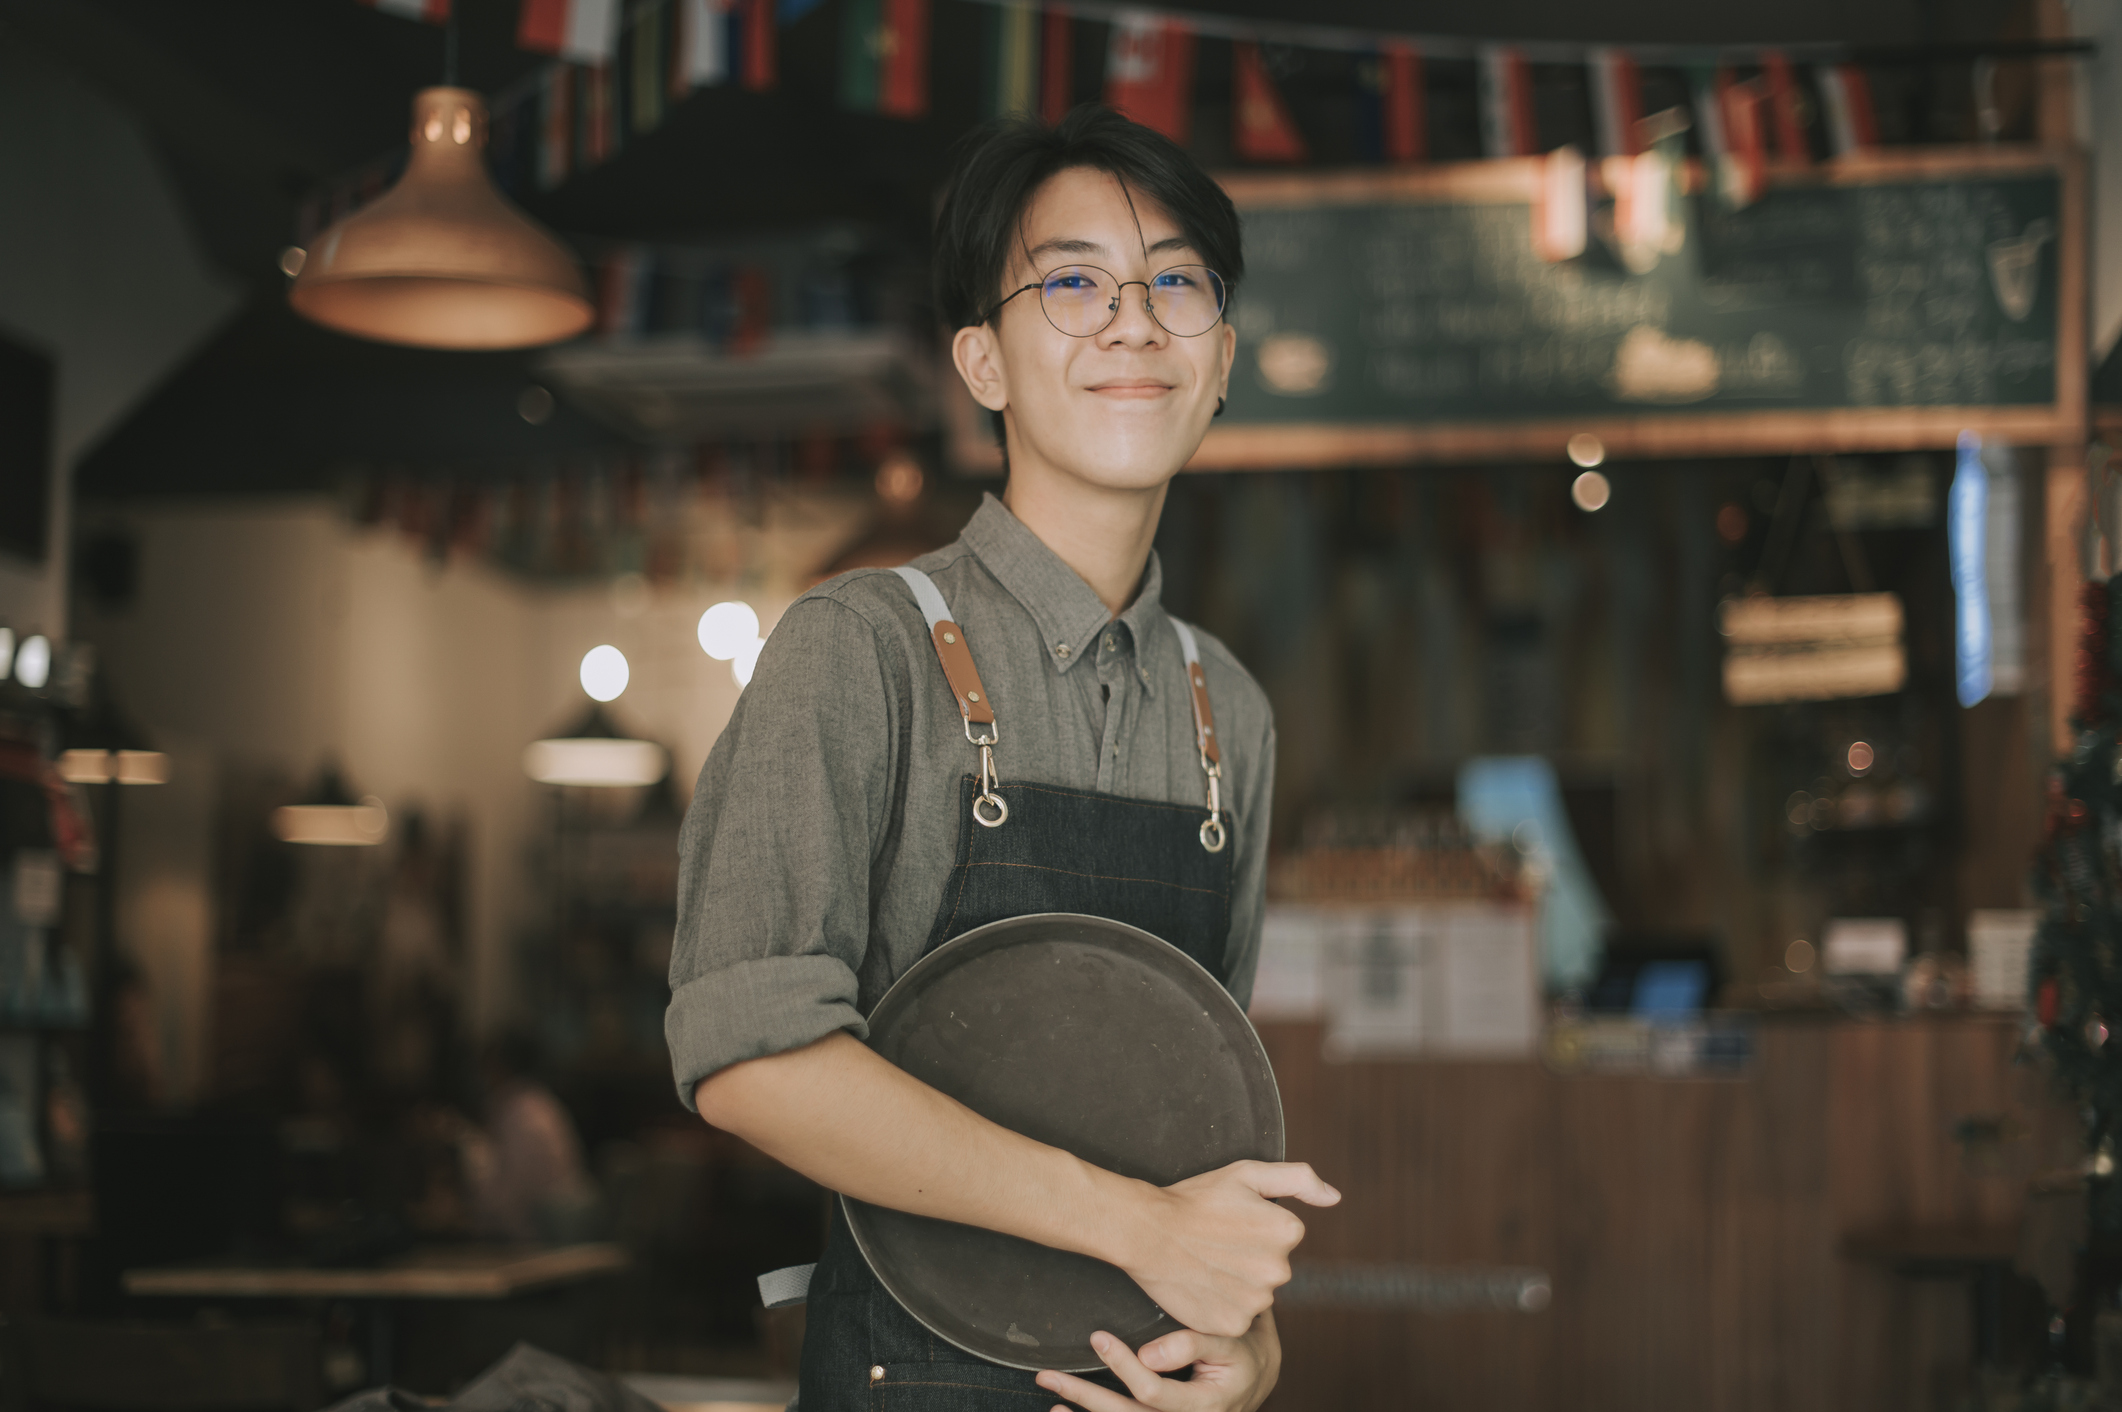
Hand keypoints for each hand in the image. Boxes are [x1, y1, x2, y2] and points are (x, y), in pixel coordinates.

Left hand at [1034, 1312, 1281, 1411]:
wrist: (1257, 1377)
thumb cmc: (1242, 1352)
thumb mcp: (1229, 1342)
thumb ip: (1192, 1343)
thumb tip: (1147, 1354)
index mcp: (1205, 1405)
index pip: (1154, 1392)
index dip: (1123, 1366)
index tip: (1098, 1336)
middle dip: (1086, 1396)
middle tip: (1049, 1375)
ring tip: (1051, 1399)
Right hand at [1116, 1160, 1337, 1337]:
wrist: (1147, 1231)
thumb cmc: (1195, 1199)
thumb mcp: (1247, 1173)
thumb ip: (1299, 1179)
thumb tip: (1335, 1198)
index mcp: (1288, 1230)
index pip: (1283, 1236)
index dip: (1254, 1229)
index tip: (1229, 1223)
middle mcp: (1280, 1270)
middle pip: (1271, 1268)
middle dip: (1249, 1258)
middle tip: (1215, 1243)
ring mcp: (1257, 1301)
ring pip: (1255, 1295)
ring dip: (1237, 1284)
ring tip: (1206, 1264)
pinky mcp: (1233, 1324)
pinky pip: (1237, 1317)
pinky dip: (1222, 1306)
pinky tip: (1203, 1285)